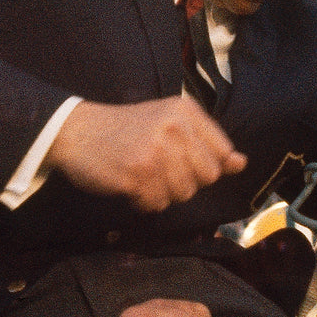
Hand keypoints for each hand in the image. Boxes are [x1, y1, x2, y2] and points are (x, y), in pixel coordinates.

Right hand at [46, 95, 246, 212]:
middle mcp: (175, 127)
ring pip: (183, 194)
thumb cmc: (125, 131)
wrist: (75, 131)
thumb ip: (206, 143)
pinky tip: (127, 183)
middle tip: (157, 168)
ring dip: (162, 193)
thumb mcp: (168, 124)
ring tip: (140, 174)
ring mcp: (156, 151)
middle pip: (206, 178)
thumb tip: (241, 164)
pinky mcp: (137, 174)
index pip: (222, 154)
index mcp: (185, 111)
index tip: (179, 159)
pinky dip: (142, 201)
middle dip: (185, 182)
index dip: (203, 166)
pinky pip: (157, 204)